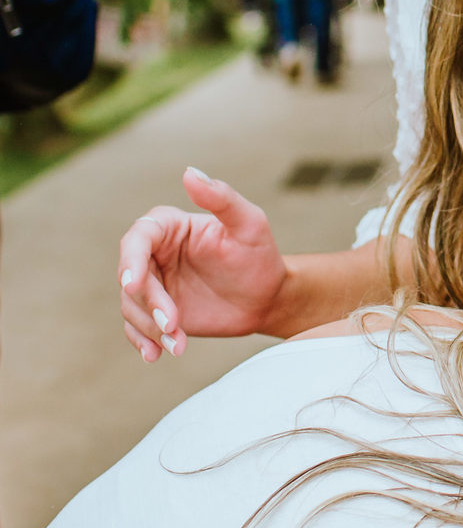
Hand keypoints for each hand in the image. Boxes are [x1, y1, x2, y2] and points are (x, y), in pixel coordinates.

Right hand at [118, 167, 287, 359]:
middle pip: (131, 277)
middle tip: (173, 324)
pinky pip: (137, 328)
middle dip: (148, 304)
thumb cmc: (259, 255)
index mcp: (169, 226)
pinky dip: (142, 342)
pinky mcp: (156, 313)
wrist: (267, 297)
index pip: (138, 238)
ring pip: (131, 306)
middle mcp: (155, 254)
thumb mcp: (249, 224)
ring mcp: (154, 285)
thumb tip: (190, 172)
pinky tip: (156, 355)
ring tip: (177, 343)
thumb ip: (222, 198)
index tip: (133, 284)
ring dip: (149, 328)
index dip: (131, 260)